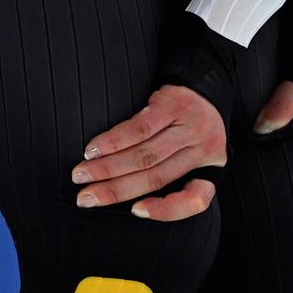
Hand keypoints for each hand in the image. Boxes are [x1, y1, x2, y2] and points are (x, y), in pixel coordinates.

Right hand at [71, 83, 225, 219]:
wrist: (206, 81)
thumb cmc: (194, 128)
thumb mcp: (199, 156)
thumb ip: (175, 178)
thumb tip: (132, 204)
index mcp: (213, 168)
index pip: (196, 199)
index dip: (166, 211)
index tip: (135, 211)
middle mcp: (204, 149)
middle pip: (155, 178)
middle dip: (115, 191)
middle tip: (84, 198)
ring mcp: (190, 126)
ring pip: (144, 156)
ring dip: (106, 168)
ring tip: (80, 174)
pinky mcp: (174, 104)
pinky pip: (139, 129)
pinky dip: (113, 142)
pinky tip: (93, 149)